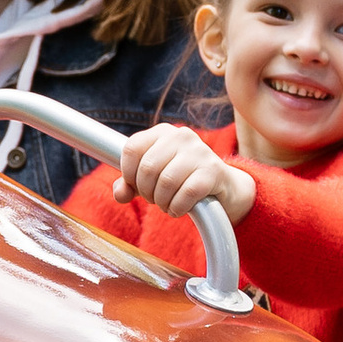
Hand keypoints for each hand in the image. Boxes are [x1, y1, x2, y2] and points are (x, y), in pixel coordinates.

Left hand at [117, 123, 255, 224]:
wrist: (223, 186)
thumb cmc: (182, 179)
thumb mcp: (153, 179)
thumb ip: (131, 184)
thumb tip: (120, 193)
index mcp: (162, 132)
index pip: (132, 149)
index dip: (128, 173)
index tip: (135, 186)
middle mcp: (181, 135)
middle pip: (147, 168)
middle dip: (146, 192)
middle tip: (154, 200)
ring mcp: (199, 151)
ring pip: (166, 182)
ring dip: (162, 202)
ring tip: (166, 205)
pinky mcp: (213, 170)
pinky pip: (186, 194)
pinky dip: (177, 207)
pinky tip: (179, 209)